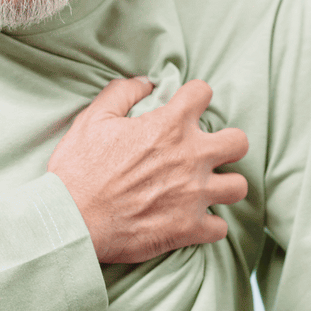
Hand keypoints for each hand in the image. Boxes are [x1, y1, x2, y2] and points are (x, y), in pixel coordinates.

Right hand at [48, 76, 248, 263]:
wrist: (71, 221)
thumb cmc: (79, 169)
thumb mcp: (93, 119)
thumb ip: (122, 93)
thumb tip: (145, 81)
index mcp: (169, 125)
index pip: (203, 93)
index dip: (194, 97)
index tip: (186, 107)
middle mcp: (191, 157)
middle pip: (239, 142)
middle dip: (227, 143)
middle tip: (207, 151)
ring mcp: (194, 194)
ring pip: (238, 186)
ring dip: (224, 186)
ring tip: (206, 187)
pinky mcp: (189, 228)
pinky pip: (220, 227)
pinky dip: (209, 225)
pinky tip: (194, 220)